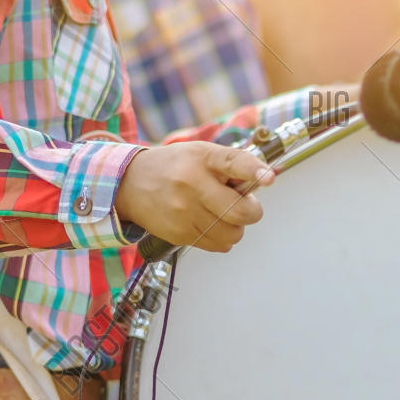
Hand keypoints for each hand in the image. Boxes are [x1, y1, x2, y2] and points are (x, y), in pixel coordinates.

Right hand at [113, 142, 275, 252]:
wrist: (130, 184)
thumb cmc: (174, 167)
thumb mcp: (202, 153)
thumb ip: (233, 164)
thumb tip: (265, 179)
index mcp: (202, 159)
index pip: (234, 162)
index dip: (255, 171)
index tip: (268, 178)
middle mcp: (193, 185)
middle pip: (241, 212)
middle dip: (251, 211)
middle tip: (242, 204)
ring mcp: (185, 212)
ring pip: (234, 234)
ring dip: (236, 227)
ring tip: (221, 213)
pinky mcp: (180, 234)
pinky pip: (219, 245)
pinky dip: (222, 238)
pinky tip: (209, 223)